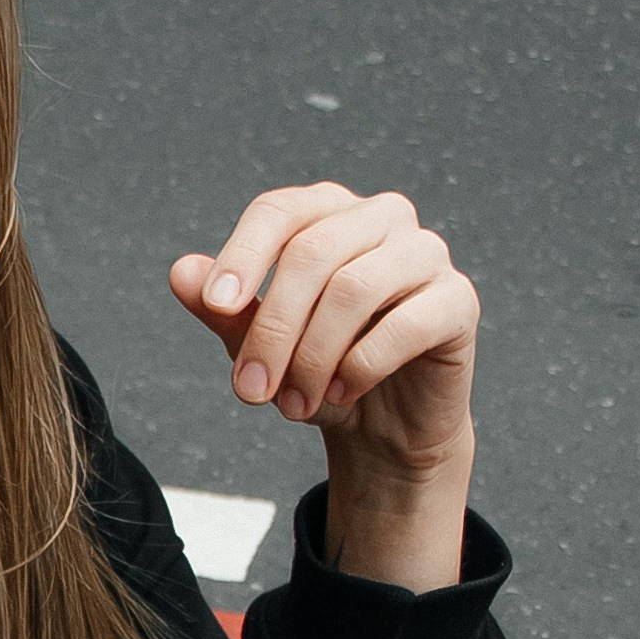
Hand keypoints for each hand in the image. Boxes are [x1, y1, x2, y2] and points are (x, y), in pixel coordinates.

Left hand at [170, 185, 478, 590]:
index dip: (243, 255)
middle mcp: (381, 218)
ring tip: (294, 406)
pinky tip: (340, 394)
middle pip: (312, 253)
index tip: (214, 306)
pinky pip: (406, 324)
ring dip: (312, 356)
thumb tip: (181, 272)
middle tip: (250, 392)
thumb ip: (225, 309)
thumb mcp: (260, 344)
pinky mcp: (458, 300)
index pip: (279, 211)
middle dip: (273, 329)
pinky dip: (360, 366)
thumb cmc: (318, 371)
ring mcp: (426, 253)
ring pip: (355, 287)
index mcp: (328, 213)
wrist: (384, 427)